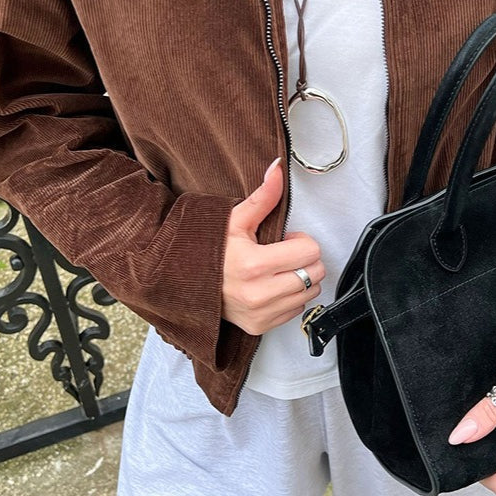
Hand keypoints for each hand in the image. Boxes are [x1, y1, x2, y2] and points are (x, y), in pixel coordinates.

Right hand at [222, 158, 325, 334]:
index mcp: (254, 264)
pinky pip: (295, 311)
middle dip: (304, 260)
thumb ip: (263, 196)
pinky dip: (289, 298)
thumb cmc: (208, 249)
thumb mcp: (234, 219)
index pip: (310, 252)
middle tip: (281, 255)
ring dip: (299, 280)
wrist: (181, 281)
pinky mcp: (259, 327)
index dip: (301, 242)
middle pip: (314, 274)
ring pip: (309, 293)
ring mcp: (260, 313)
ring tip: (274, 271)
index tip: (285, 241)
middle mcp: (259, 294)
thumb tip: (278, 168)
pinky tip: (270, 287)